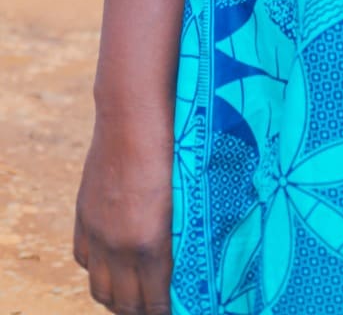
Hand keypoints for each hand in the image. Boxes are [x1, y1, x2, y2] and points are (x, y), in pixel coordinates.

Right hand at [73, 115, 173, 313]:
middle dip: (140, 312)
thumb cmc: (174, 149)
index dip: (163, 312)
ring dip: (116, 298)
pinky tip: (112, 265)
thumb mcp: (185, 197)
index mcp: (151, 244)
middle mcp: (119, 246)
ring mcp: (98, 232)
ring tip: (133, 296)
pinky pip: (85, 260)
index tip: (175, 310)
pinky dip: (98, 270)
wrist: (132, 117)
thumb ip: (181, 233)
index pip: (154, 302)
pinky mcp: (84, 217)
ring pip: (100, 289)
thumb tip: (188, 259)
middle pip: (123, 304)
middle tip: (156, 307)